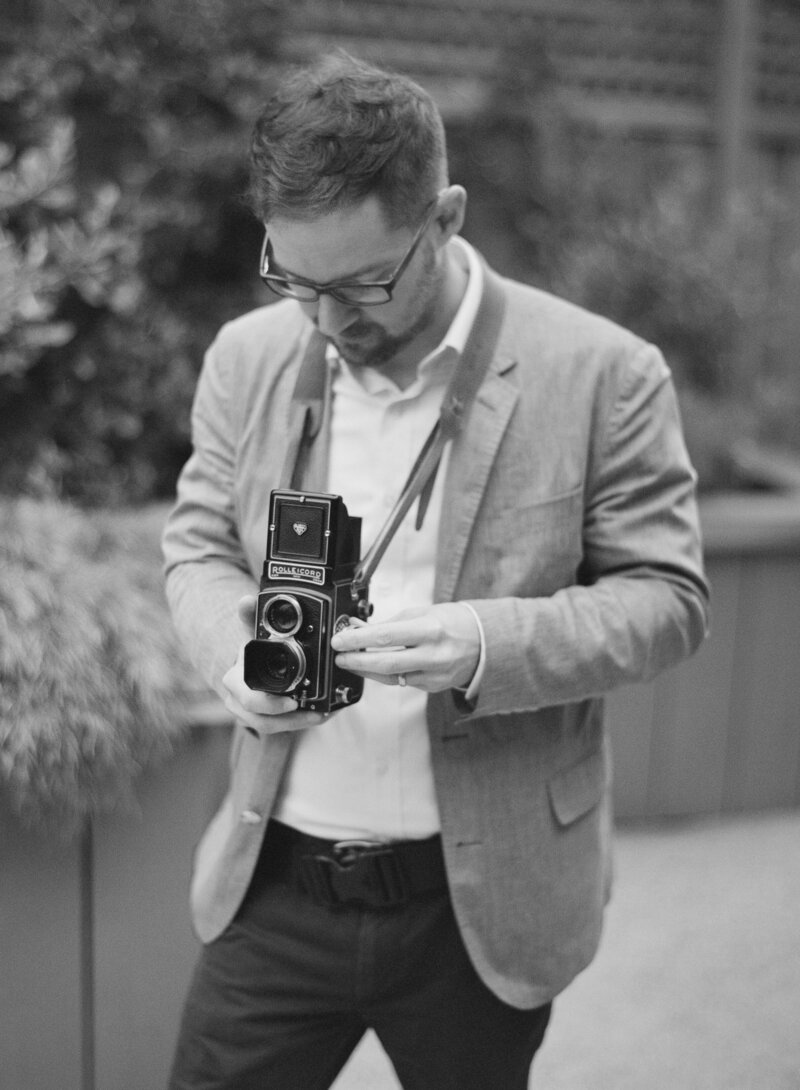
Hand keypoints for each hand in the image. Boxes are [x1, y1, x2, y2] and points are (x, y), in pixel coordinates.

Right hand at [222, 596, 327, 734]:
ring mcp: (247, 715)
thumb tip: (246, 600)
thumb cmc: (250, 653)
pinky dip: (300, 723)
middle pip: (261, 720)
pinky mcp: (261, 721)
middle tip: (315, 713)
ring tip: (322, 715)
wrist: (243, 669)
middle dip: (291, 720)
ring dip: (299, 724)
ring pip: (271, 728)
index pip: (248, 699)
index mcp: (234, 681)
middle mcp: (237, 701)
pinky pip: (279, 728)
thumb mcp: (252, 636)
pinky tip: (320, 714)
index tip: (294, 702)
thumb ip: (251, 618)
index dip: (270, 705)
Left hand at [330, 603, 479, 692]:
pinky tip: (373, 666)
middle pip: (385, 663)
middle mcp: (433, 655)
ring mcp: (434, 675)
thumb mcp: (423, 612)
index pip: (386, 636)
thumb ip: (391, 623)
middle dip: (356, 660)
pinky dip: (385, 674)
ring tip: (350, 661)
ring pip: (391, 678)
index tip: (340, 639)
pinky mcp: (433, 687)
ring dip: (366, 669)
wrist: (484, 643)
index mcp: (431, 630)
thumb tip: (359, 627)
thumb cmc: (453, 623)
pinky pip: (402, 682)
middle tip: (339, 655)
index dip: (358, 639)